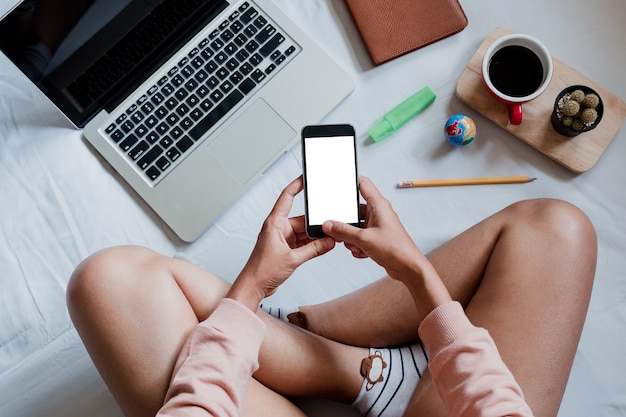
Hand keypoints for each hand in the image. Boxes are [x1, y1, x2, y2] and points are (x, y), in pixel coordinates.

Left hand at [228, 176, 335, 310]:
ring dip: (314, 236)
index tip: (306, 177)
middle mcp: (278, 228)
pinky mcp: (285, 248)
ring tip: (328, 239)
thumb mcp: (293, 259)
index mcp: (274, 223)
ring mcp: (282, 238)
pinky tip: (322, 246)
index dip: (296, 186)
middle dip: (315, 223)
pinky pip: (302, 242)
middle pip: (301, 219)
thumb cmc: (262, 271)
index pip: (286, 198)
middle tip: (329, 225)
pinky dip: (311, 244)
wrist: (253, 287)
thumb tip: (329, 242)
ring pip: (303, 232)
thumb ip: (314, 250)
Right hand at [322, 176, 450, 312]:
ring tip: (357, 245)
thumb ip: (343, 231)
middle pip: (355, 210)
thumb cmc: (396, 249)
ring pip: (356, 226)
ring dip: (352, 238)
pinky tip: (363, 252)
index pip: (363, 184)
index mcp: (378, 205)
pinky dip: (358, 246)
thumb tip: (329, 225)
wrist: (408, 268)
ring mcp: (377, 225)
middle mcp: (378, 213)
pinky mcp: (377, 237)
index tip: (337, 182)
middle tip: (341, 229)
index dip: (350, 180)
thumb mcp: (363, 239)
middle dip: (346, 222)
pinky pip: (360, 237)